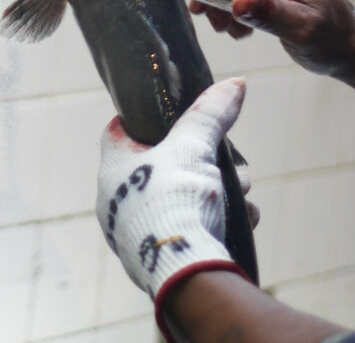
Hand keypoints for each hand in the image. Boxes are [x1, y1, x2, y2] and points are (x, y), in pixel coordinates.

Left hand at [96, 78, 250, 301]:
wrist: (186, 272)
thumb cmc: (177, 200)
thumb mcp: (195, 146)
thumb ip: (211, 113)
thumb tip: (235, 83)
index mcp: (113, 168)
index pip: (119, 130)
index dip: (146, 118)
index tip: (173, 114)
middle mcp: (116, 200)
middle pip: (161, 165)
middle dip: (201, 160)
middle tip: (227, 163)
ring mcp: (134, 232)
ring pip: (179, 197)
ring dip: (215, 190)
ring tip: (241, 192)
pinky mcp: (155, 258)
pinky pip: (186, 228)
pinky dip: (214, 219)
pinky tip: (240, 218)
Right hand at [190, 0, 354, 77]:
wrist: (348, 47)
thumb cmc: (332, 38)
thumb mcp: (301, 29)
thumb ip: (269, 13)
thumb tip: (238, 1)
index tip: (201, 5)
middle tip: (218, 25)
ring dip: (224, 4)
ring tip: (233, 30)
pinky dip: (234, 6)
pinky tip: (242, 26)